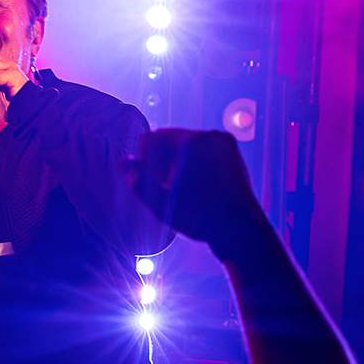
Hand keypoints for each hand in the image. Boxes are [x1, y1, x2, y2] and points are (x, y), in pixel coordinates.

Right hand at [128, 129, 269, 251]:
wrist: (240, 228)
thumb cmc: (198, 219)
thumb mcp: (160, 204)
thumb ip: (137, 182)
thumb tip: (123, 163)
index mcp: (189, 145)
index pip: (151, 139)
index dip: (144, 161)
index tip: (151, 182)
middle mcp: (208, 135)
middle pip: (168, 137)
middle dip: (161, 159)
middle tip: (166, 186)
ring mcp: (221, 139)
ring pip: (185, 141)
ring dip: (177, 159)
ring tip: (182, 186)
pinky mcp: (230, 146)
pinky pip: (202, 145)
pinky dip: (195, 158)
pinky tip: (198, 181)